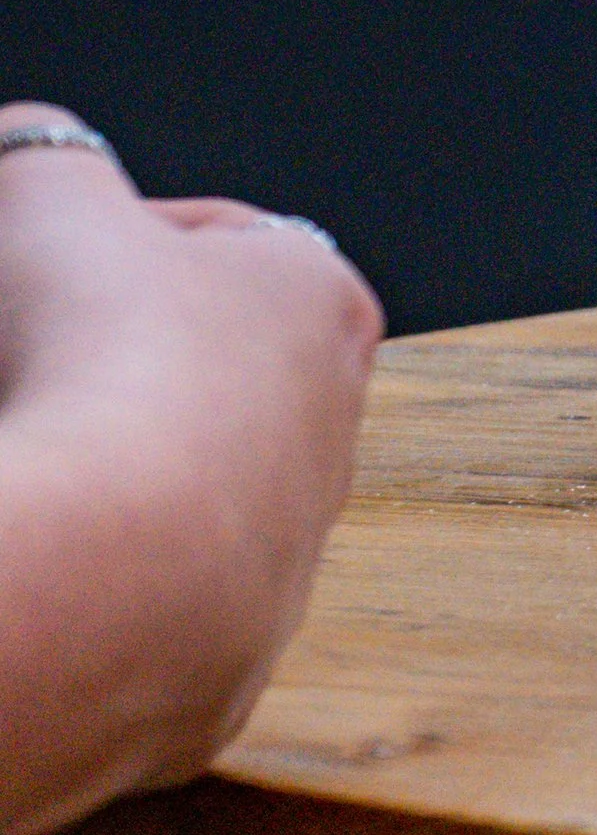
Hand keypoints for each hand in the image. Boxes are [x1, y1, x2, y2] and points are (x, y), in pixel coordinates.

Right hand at [0, 114, 379, 834]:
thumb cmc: (92, 368)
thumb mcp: (44, 193)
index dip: (116, 242)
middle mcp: (328, 448)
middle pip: (201, 385)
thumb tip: (30, 144)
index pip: (221, 244)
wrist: (84, 583)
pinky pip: (134, 626)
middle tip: (24, 364)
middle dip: (108, 370)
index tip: (51, 260)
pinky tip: (29, 562)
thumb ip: (42, 151)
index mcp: (322, 307)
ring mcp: (276, 581)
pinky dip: (78, 595)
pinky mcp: (208, 690)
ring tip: (26, 460)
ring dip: (99, 488)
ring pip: (176, 511)